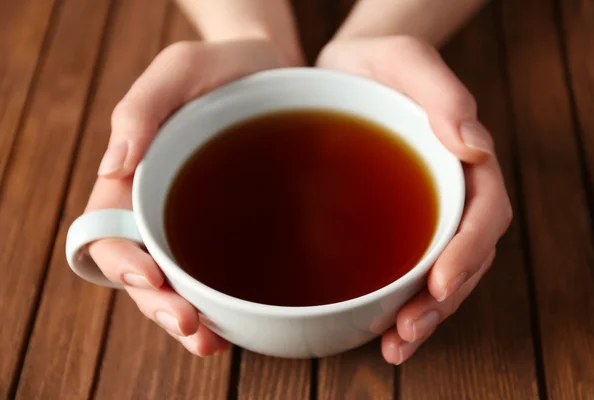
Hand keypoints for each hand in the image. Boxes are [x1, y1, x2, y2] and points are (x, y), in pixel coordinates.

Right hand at [85, 39, 292, 355]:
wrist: (274, 69)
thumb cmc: (222, 65)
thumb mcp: (181, 68)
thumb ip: (141, 110)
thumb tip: (112, 166)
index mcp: (137, 173)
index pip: (109, 229)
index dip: (121, 262)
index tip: (149, 279)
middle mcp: (163, 204)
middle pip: (144, 269)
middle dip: (160, 305)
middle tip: (191, 327)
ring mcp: (199, 221)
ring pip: (180, 282)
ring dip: (188, 317)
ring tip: (210, 341)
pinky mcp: (236, 228)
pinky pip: (221, 272)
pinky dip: (222, 303)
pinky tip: (236, 323)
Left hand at [316, 36, 512, 364]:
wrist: (340, 72)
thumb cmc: (375, 62)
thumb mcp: (404, 59)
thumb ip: (442, 94)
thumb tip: (475, 146)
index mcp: (462, 159)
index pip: (484, 214)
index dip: (468, 252)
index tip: (439, 283)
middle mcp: (448, 192)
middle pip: (465, 257)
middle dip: (441, 302)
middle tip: (407, 333)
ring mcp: (421, 211)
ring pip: (437, 274)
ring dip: (422, 316)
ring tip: (395, 346)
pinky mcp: (389, 225)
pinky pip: (402, 268)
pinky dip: (395, 303)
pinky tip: (375, 328)